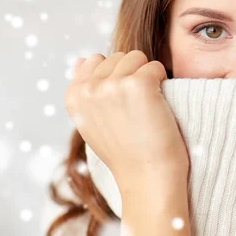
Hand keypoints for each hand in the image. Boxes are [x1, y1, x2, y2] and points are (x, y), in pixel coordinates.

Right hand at [64, 50, 188, 195]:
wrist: (147, 178)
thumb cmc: (125, 153)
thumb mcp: (92, 122)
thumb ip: (85, 90)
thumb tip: (80, 59)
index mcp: (73, 96)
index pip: (94, 61)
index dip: (115, 77)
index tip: (122, 103)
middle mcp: (88, 89)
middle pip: (117, 57)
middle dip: (131, 73)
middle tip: (137, 108)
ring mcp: (112, 85)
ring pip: (137, 57)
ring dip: (147, 75)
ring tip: (147, 106)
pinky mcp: (138, 84)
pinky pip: (155, 66)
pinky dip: (162, 81)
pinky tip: (158, 105)